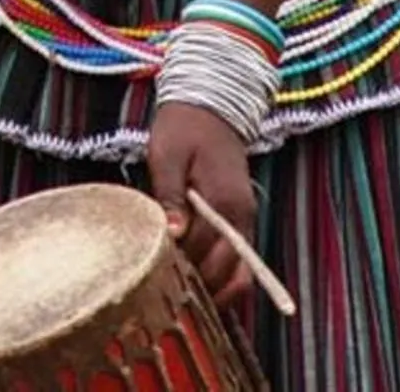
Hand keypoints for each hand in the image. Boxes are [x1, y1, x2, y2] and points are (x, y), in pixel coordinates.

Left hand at [148, 101, 255, 305]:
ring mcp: (244, 219)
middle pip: (227, 270)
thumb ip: (170, 196)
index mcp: (224, 201)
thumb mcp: (167, 156)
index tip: (154, 268)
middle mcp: (242, 216)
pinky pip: (238, 260)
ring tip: (181, 292)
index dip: (180, 264)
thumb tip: (172, 234)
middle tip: (165, 286)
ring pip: (239, 272)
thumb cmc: (183, 128)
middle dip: (199, 284)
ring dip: (214, 286)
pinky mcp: (240, 219)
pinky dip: (223, 276)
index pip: (205, 250)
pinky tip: (198, 282)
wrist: (210, 107)